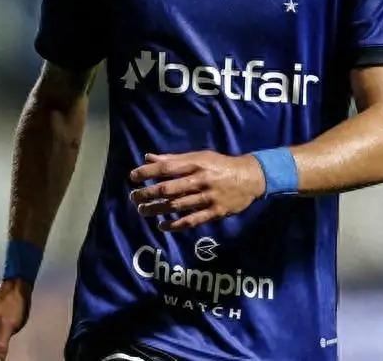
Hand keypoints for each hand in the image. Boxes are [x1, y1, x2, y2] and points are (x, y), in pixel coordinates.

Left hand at [128, 150, 265, 231]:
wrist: (250, 177)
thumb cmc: (220, 165)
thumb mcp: (199, 156)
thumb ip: (173, 159)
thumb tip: (148, 157)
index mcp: (195, 163)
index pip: (166, 167)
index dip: (147, 172)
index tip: (132, 177)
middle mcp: (200, 180)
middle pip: (168, 188)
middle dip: (148, 193)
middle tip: (133, 197)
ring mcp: (207, 197)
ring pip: (177, 206)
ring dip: (157, 209)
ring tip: (142, 211)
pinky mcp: (215, 212)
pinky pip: (192, 220)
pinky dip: (175, 225)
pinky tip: (162, 226)